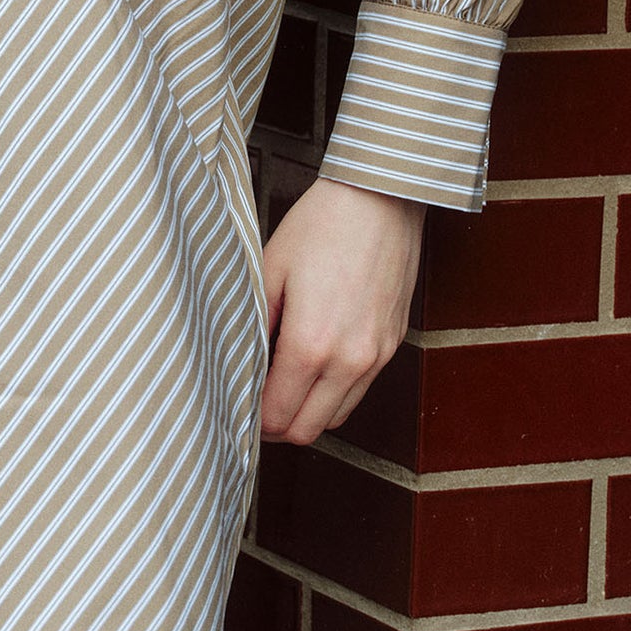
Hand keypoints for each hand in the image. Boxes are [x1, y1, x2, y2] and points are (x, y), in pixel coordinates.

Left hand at [259, 177, 423, 446]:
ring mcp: (377, 356)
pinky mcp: (392, 345)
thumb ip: (255, 327)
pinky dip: (335, 393)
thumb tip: (242, 366)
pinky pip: (360, 390)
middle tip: (255, 404)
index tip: (237, 406)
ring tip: (284, 386)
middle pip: (308, 430)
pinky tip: (315, 367)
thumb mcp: (268, 271)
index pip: (279, 416)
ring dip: (309, 412)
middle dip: (278, 426)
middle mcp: (350, 361)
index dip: (253, 420)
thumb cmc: (320, 226)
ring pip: (337, 416)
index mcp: (312, 344)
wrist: (380, 199)